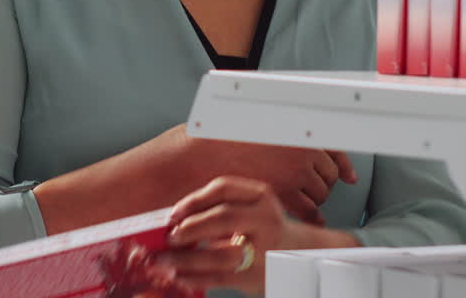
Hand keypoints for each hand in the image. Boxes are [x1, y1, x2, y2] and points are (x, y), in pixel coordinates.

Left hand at [163, 177, 308, 295]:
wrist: (300, 256)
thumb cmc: (263, 230)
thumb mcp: (251, 209)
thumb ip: (220, 209)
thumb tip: (175, 221)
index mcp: (261, 196)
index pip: (223, 188)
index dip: (194, 200)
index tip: (173, 213)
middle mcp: (266, 219)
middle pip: (222, 217)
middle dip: (190, 228)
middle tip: (169, 237)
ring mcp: (264, 249)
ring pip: (219, 254)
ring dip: (186, 258)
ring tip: (165, 261)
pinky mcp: (258, 276)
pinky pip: (220, 277)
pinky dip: (195, 277)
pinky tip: (180, 276)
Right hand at [177, 128, 355, 225]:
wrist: (205, 155)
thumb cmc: (227, 138)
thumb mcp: (260, 125)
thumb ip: (286, 132)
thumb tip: (309, 142)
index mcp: (297, 129)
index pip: (333, 149)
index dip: (343, 165)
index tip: (349, 175)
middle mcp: (301, 148)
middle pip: (328, 174)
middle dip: (322, 183)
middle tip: (310, 188)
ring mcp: (295, 172)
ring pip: (321, 194)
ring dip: (315, 198)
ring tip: (299, 201)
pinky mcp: (285, 193)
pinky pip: (309, 209)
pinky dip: (311, 216)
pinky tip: (308, 218)